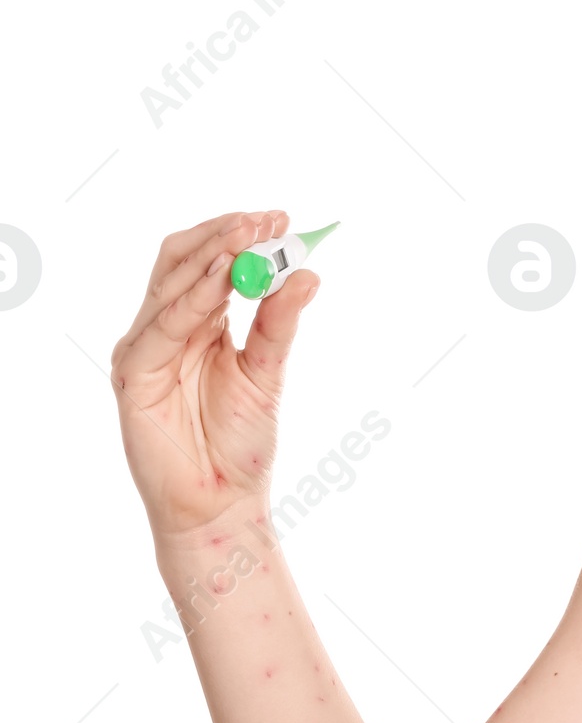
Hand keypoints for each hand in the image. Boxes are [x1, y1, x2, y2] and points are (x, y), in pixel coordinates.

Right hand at [110, 209, 320, 542]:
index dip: (239, 235)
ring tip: (250, 237)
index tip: (282, 219)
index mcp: (198, 324)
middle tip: (267, 220)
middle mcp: (166, 329)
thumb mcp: (268, 373)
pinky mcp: (133, 373)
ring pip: (171, 283)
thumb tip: (308, 275)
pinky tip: (226, 279)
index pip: (209, 262)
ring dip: (213, 255)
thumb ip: (279, 324)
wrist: (222, 504)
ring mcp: (146, 349)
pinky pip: (163, 325)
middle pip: (182, 260)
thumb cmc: (241, 445)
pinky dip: (195, 297)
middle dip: (225, 235)